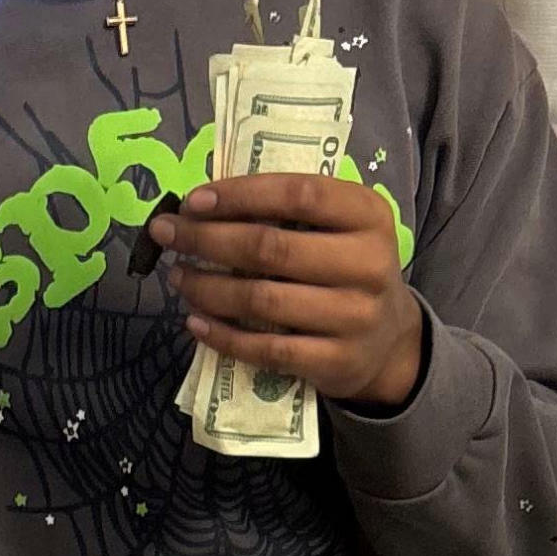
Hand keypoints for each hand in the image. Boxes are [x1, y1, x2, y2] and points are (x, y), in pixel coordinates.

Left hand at [148, 171, 425, 408]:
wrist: (388, 341)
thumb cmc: (345, 269)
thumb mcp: (338, 228)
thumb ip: (288, 210)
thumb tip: (203, 203)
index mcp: (369, 216)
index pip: (299, 194)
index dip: (240, 194)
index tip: (193, 200)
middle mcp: (368, 264)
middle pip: (271, 247)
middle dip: (207, 239)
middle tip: (168, 235)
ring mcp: (354, 318)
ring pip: (262, 299)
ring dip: (207, 287)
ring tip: (178, 277)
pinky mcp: (336, 361)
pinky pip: (266, 349)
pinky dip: (223, 335)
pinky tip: (195, 321)